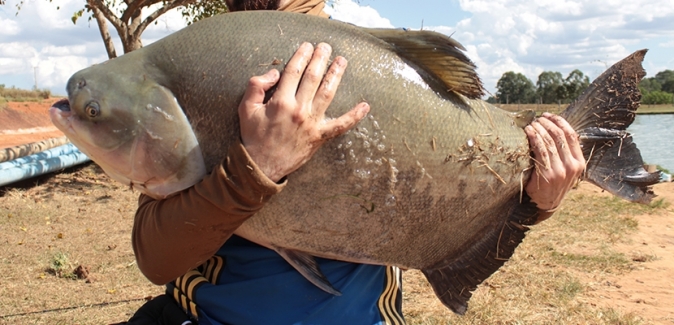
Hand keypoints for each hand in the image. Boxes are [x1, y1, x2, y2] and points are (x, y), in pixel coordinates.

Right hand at [239, 42, 369, 181]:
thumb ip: (256, 86)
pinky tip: (365, 106)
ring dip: (336, 75)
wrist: (262, 166)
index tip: (307, 46)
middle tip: (326, 47)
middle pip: (313, 78)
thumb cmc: (253, 137)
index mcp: (280, 101)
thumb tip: (275, 73)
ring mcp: (312, 123)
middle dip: (320, 59)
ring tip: (342, 61)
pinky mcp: (320, 136)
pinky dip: (354, 116)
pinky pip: (340, 126)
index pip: (294, 71)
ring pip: (328, 94)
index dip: (301, 56)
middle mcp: (299, 110)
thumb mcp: (245, 108)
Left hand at [525, 113, 584, 220]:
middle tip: (537, 118)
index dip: (559, 121)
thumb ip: (564, 153)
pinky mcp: (548, 175)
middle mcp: (572, 166)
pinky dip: (534, 138)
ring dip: (539, 129)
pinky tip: (528, 132)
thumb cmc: (552, 184)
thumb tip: (553, 129)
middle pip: (560, 136)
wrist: (544, 205)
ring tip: (531, 124)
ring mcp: (561, 170)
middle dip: (547, 123)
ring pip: (549, 141)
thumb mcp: (566, 169)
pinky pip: (540, 150)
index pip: (572, 135)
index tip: (548, 115)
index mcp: (579, 162)